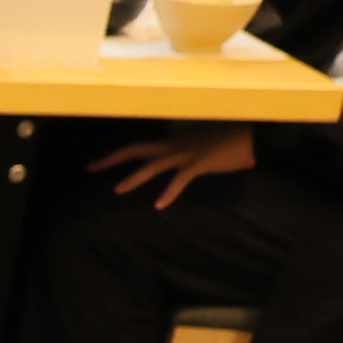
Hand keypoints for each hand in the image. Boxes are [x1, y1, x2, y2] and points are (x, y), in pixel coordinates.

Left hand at [93, 124, 256, 208]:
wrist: (252, 137)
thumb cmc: (227, 145)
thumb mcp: (198, 150)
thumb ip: (182, 160)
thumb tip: (173, 171)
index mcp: (171, 143)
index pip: (136, 147)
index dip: (114, 155)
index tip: (93, 164)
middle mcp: (173, 146)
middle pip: (134, 150)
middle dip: (111, 159)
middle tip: (90, 168)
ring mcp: (185, 154)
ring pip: (152, 165)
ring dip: (134, 178)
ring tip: (117, 190)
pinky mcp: (200, 163)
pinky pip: (180, 179)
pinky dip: (170, 192)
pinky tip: (160, 205)